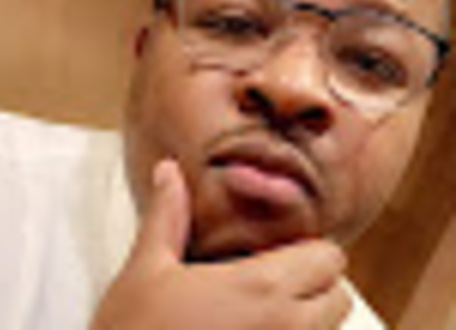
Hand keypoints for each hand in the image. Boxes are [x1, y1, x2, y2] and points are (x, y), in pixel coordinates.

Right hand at [91, 159, 350, 329]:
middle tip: (269, 279)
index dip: (307, 248)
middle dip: (315, 284)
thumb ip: (167, 215)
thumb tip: (169, 171)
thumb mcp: (146, 269)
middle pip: (339, 298)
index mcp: (260, 288)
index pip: (329, 258)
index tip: (274, 248)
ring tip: (255, 312)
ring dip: (307, 319)